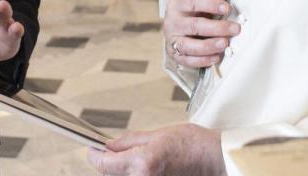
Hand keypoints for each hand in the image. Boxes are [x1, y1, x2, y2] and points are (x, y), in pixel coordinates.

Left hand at [87, 123, 224, 175]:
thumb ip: (130, 141)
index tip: (91, 149)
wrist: (215, 160)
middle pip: (110, 175)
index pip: (104, 164)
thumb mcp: (157, 134)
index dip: (94, 155)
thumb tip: (110, 145)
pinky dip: (134, 174)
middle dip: (108, 163)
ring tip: (134, 158)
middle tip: (113, 150)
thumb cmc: (193, 145)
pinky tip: (143, 167)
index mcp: (142, 163)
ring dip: (121, 171)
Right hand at [162, 0, 239, 68]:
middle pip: (194, 26)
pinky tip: (216, 57)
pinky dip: (202, 60)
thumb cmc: (191, 15)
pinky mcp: (175, 55)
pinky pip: (188, 60)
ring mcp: (172, 40)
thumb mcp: (199, 3)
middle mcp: (172, 23)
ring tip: (225, 44)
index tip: (227, 8)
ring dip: (208, 46)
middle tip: (235, 29)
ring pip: (188, 45)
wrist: (174, 31)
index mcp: (177, 5)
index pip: (194, 3)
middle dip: (217, 28)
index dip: (211, 5)